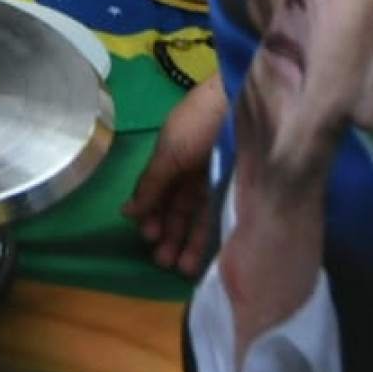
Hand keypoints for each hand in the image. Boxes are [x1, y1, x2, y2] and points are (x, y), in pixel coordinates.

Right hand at [123, 75, 224, 274]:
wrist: (246, 102)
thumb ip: (150, 185)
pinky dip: (213, 235)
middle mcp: (197, 169)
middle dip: (168, 234)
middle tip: (162, 260)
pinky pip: (223, 215)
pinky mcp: (243, 188)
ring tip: (182, 268)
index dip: (152, 215)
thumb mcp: (169, 151)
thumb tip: (126, 213)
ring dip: (189, 242)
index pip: (159, 192)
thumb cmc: (200, 122)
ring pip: (201, 216)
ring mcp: (221, 178)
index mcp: (174, 157)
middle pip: (179, 208)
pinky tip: (208, 255)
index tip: (147, 236)